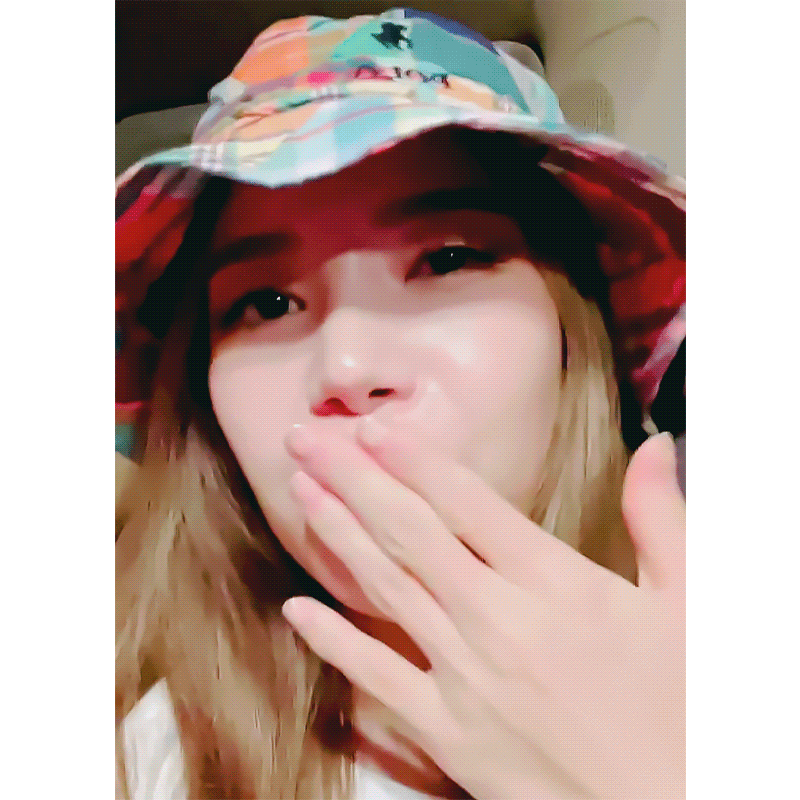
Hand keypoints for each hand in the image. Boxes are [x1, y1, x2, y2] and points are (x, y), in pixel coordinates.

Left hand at [282, 421, 684, 798]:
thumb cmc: (689, 709)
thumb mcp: (693, 606)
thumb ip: (662, 518)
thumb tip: (656, 447)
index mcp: (556, 584)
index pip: (467, 503)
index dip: (413, 459)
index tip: (371, 428)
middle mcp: (498, 620)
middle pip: (408, 533)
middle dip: (351, 477)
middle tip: (305, 438)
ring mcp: (466, 678)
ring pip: (385, 589)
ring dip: (337, 534)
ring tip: (299, 490)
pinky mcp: (449, 734)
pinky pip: (379, 677)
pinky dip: (334, 641)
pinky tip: (297, 609)